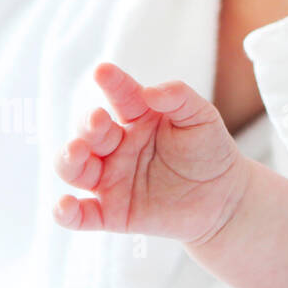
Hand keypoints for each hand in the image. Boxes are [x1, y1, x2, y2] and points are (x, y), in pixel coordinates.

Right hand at [52, 63, 249, 246]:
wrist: (224, 197)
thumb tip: (152, 91)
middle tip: (98, 119)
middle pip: (91, 133)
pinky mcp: (112, 213)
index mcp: (139, 118)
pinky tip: (63, 206)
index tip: (103, 71)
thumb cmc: (209, 151)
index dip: (112, 83)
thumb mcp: (202, 118)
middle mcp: (118, 147)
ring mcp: (112, 180)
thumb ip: (180, 99)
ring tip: (77, 151)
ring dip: (69, 160)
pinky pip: (81, 216)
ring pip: (76, 169)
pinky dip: (66, 213)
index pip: (121, 97)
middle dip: (89, 125)